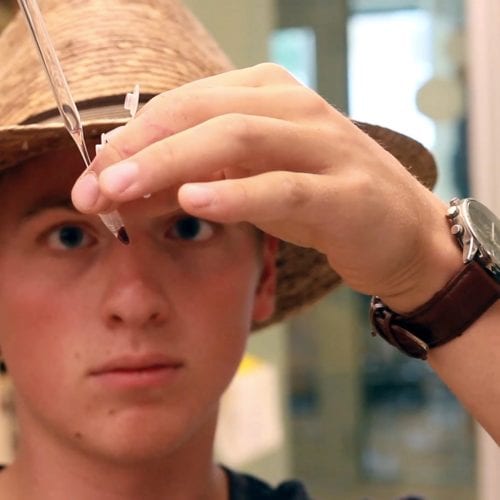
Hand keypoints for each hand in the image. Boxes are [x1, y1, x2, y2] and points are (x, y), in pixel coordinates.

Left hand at [72, 63, 459, 308]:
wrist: (402, 233)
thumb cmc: (322, 202)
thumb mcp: (256, 179)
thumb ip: (203, 172)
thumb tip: (132, 185)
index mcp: (270, 94)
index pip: (186, 104)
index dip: (132, 137)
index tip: (92, 175)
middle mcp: (295, 107)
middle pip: (202, 113)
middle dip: (139, 149)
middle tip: (93, 186)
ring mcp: (325, 145)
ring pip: (237, 139)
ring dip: (172, 164)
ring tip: (123, 190)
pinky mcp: (344, 191)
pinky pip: (283, 187)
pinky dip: (237, 192)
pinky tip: (195, 199)